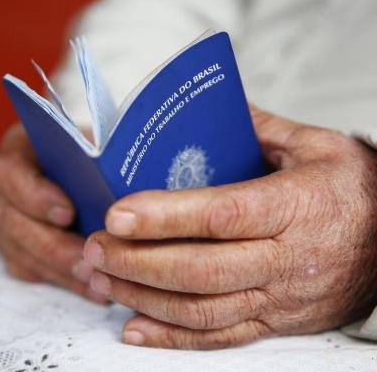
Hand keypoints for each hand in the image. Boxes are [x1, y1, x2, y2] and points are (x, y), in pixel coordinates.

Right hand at [0, 123, 105, 302]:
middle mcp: (8, 193)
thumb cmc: (83, 145)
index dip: (35, 196)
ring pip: (24, 254)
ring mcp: (12, 223)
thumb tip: (123, 169)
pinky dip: (67, 281)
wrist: (73, 160)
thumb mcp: (87, 137)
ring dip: (62, 271)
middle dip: (55, 247)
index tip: (67, 213)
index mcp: (19, 155)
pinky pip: (36, 270)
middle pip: (16, 224)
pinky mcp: (22, 247)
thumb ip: (95, 149)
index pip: (11, 174)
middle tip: (90, 261)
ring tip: (97, 281)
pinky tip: (95, 288)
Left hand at [84, 107, 376, 348]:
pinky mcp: (275, 321)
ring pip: (201, 309)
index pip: (220, 215)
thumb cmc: (356, 190)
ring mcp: (278, 298)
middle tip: (96, 247)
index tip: (118, 215)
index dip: (165, 216)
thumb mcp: (318, 146)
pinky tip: (135, 327)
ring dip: (144, 298)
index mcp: (294, 208)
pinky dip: (173, 337)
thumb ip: (262, 128)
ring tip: (102, 280)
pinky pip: (219, 337)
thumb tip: (215, 108)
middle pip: (200, 269)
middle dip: (138, 262)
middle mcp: (284, 260)